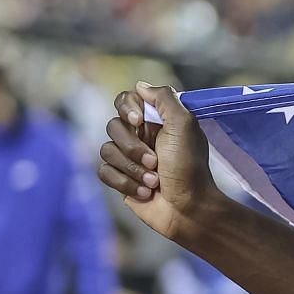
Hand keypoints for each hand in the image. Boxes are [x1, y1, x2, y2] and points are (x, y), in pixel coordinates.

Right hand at [97, 82, 220, 243]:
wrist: (188, 209)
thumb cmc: (189, 167)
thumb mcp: (184, 125)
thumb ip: (164, 99)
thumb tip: (140, 85)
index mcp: (157, 121)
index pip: (126, 100)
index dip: (126, 108)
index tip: (138, 121)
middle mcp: (141, 136)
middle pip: (113, 126)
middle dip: (132, 147)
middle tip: (155, 162)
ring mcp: (129, 158)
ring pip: (106, 150)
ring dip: (131, 169)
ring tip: (153, 181)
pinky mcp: (120, 179)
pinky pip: (104, 172)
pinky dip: (124, 183)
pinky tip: (145, 192)